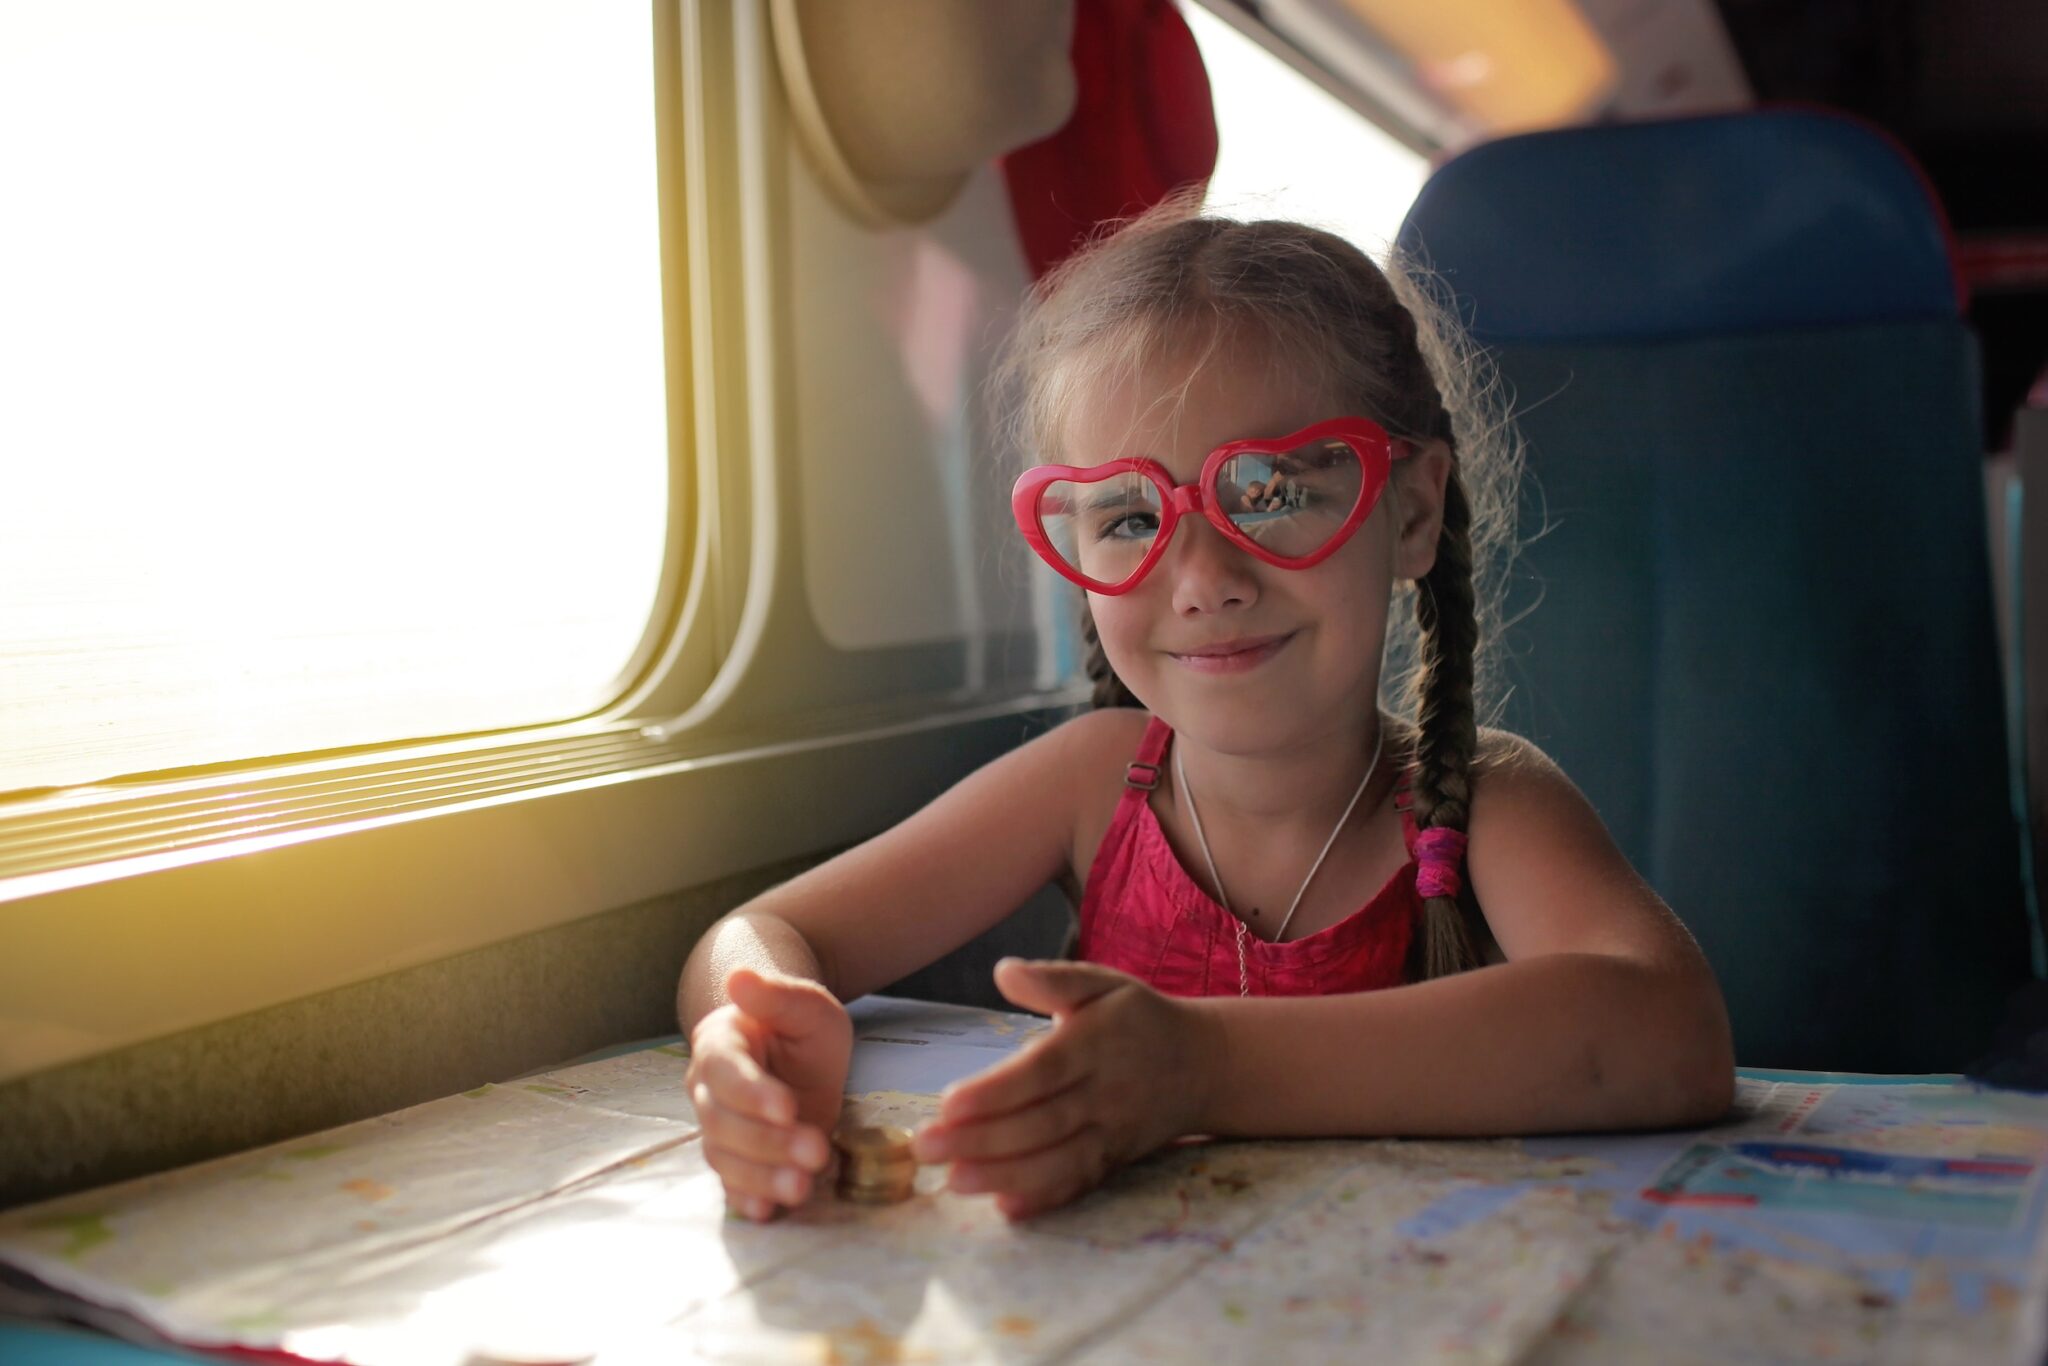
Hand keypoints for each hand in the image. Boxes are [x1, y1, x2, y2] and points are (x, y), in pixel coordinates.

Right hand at [685, 967, 850, 1220]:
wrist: (797, 1054)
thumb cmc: (799, 1025)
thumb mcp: (805, 1005)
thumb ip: (776, 994)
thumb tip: (739, 976)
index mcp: (718, 1044)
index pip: (725, 1071)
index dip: (752, 1092)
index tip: (787, 1108)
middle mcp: (707, 1089)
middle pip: (723, 1122)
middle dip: (768, 1142)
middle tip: (816, 1151)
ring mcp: (718, 1128)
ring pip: (726, 1158)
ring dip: (762, 1177)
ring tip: (803, 1187)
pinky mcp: (737, 1160)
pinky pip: (732, 1184)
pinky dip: (748, 1200)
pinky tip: (770, 1211)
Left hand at [911, 958, 1215, 1219]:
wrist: (1204, 1064)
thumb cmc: (1137, 1019)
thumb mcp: (1102, 983)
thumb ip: (1053, 978)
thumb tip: (1002, 970)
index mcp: (1094, 1044)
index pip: (1042, 1072)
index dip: (996, 1092)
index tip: (948, 1103)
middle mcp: (1104, 1093)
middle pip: (1041, 1123)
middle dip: (981, 1140)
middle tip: (925, 1147)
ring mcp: (1112, 1133)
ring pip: (1058, 1161)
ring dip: (1004, 1175)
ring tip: (952, 1181)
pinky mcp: (1115, 1161)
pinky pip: (1081, 1184)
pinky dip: (1045, 1200)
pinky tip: (1005, 1207)